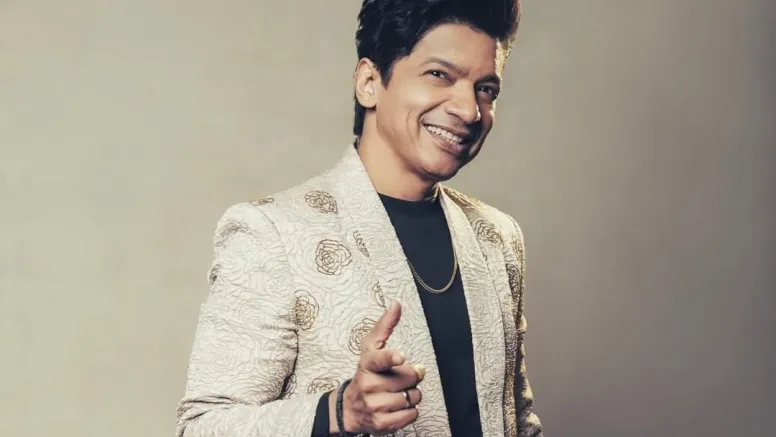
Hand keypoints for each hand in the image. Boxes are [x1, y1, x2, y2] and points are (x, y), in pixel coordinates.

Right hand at [329, 300, 425, 435]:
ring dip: (411, 395)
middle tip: (398, 378)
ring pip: (413, 397)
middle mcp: (368, 384)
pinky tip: (397, 407)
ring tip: (397, 393)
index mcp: (367, 363)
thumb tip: (396, 304)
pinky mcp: (382, 423)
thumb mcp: (371, 349)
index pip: (380, 359)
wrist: (350, 408)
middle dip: (410, 377)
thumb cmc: (366, 373)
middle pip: (409, 378)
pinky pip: (412, 414)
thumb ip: (385, 326)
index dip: (392, 357)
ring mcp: (374, 405)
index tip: (400, 357)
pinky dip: (410, 411)